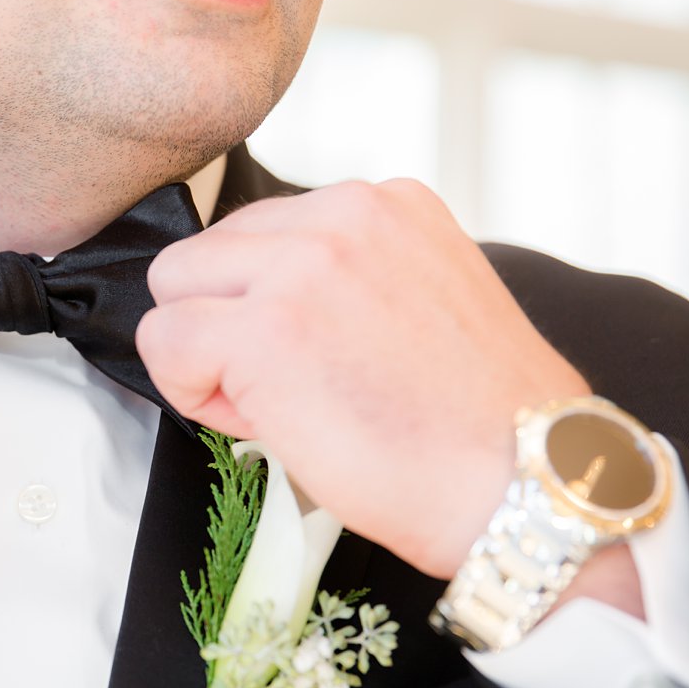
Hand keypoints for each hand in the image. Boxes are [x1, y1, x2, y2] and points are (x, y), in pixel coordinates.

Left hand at [136, 179, 591, 579]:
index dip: (265, 305)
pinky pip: (164, 342)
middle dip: (224, 322)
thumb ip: (343, 276)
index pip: (260, 232)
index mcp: (384, 203)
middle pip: (206, 252)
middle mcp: (343, 214)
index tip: (315, 358)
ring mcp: (301, 265)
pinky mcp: (264, 327)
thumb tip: (257, 301)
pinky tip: (259, 423)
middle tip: (287, 389)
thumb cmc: (475, 423)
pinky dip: (191, 392)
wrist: (524, 484)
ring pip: (173, 286)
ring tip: (276, 405)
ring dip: (203, 353)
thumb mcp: (420, 300)